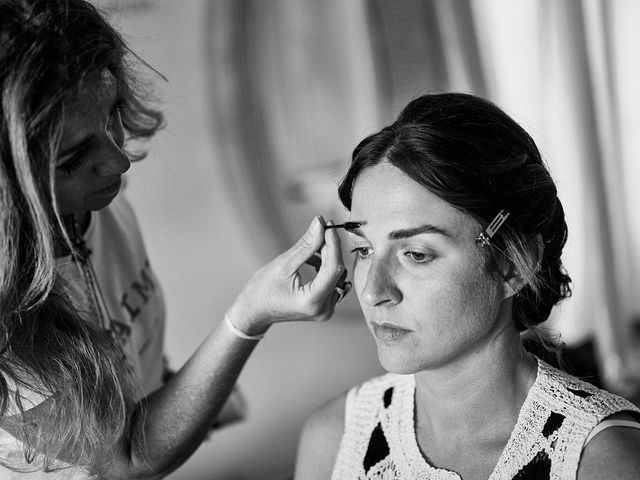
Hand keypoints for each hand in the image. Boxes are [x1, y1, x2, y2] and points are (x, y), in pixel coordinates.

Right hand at [226, 216, 346, 334]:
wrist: (254, 312)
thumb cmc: (262, 291)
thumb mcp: (283, 264)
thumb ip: (306, 245)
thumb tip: (320, 224)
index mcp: (312, 301)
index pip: (333, 268)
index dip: (333, 244)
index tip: (328, 225)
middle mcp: (324, 309)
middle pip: (337, 271)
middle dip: (330, 249)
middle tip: (319, 230)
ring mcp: (325, 310)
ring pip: (337, 275)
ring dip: (328, 257)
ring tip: (312, 247)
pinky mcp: (324, 306)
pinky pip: (333, 282)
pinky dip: (324, 267)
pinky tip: (312, 259)